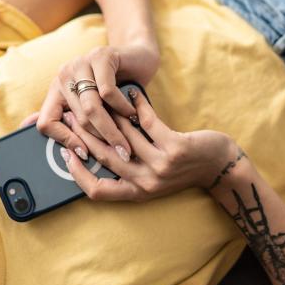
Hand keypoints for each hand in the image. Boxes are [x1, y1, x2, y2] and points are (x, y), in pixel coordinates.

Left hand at [22, 43, 159, 162]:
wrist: (139, 58)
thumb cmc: (118, 86)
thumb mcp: (94, 105)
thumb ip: (72, 120)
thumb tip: (36, 134)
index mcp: (57, 89)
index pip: (46, 122)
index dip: (65, 141)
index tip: (85, 154)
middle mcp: (65, 75)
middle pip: (75, 119)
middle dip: (99, 140)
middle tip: (118, 154)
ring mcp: (81, 63)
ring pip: (90, 107)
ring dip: (111, 129)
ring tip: (125, 142)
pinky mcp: (100, 56)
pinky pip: (107, 92)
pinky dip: (121, 107)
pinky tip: (132, 114)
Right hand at [58, 86, 236, 201]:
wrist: (220, 166)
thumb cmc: (182, 168)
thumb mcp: (152, 176)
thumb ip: (126, 168)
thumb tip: (93, 152)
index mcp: (137, 193)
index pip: (97, 191)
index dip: (77, 173)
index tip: (65, 150)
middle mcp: (147, 184)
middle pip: (104, 157)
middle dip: (85, 133)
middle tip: (73, 112)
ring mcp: (161, 167)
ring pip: (123, 136)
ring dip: (108, 113)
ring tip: (98, 97)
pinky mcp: (175, 148)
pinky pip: (147, 122)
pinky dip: (138, 104)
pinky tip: (133, 91)